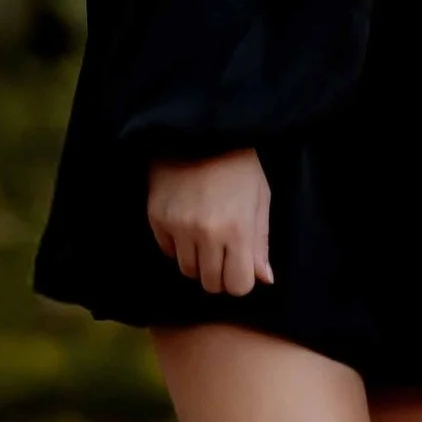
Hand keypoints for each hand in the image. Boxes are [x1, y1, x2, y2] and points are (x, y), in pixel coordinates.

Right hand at [147, 150, 274, 296]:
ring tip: (207, 235)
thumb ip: (260, 244)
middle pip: (210, 283)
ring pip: (187, 271)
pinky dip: (178, 246)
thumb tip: (264, 279)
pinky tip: (188, 223)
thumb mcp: (260, 201)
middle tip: (224, 252)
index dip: (240, 280)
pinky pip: (168, 252)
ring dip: (198, 261)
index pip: (237, 285)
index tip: (240, 267)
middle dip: (219, 274)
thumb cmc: (239, 169)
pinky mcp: (157, 220)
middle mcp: (206, 233)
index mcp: (237, 229)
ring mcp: (178, 227)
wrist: (201, 136)